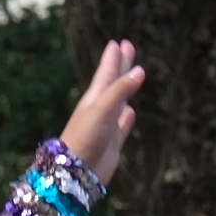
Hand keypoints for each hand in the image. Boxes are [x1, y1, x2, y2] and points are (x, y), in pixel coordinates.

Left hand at [57, 36, 145, 186]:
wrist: (75, 172)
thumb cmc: (85, 137)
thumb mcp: (103, 108)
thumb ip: (121, 90)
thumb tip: (140, 71)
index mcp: (95, 97)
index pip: (107, 72)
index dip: (114, 57)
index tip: (119, 42)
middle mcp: (100, 109)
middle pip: (114, 82)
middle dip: (121, 65)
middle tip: (128, 47)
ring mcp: (106, 125)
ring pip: (120, 102)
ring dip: (126, 89)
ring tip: (133, 77)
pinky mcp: (112, 142)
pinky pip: (122, 126)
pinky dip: (127, 118)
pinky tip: (131, 112)